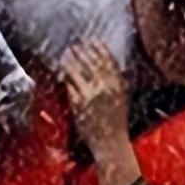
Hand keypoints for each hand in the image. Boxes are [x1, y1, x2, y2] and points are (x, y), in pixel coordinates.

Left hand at [63, 40, 129, 157]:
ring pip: (79, 70)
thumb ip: (118, 83)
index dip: (99, 48)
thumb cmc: (116, 122)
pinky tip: (62, 69)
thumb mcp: (123, 99)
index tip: (92, 41)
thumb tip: (113, 67)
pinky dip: (65, 74)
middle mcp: (107, 87)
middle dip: (83, 50)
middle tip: (75, 45)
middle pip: (92, 62)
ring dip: (71, 59)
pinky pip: (71, 83)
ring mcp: (92, 94)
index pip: (109, 60)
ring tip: (67, 53)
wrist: (111, 142)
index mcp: (119, 85)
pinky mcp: (80, 102)